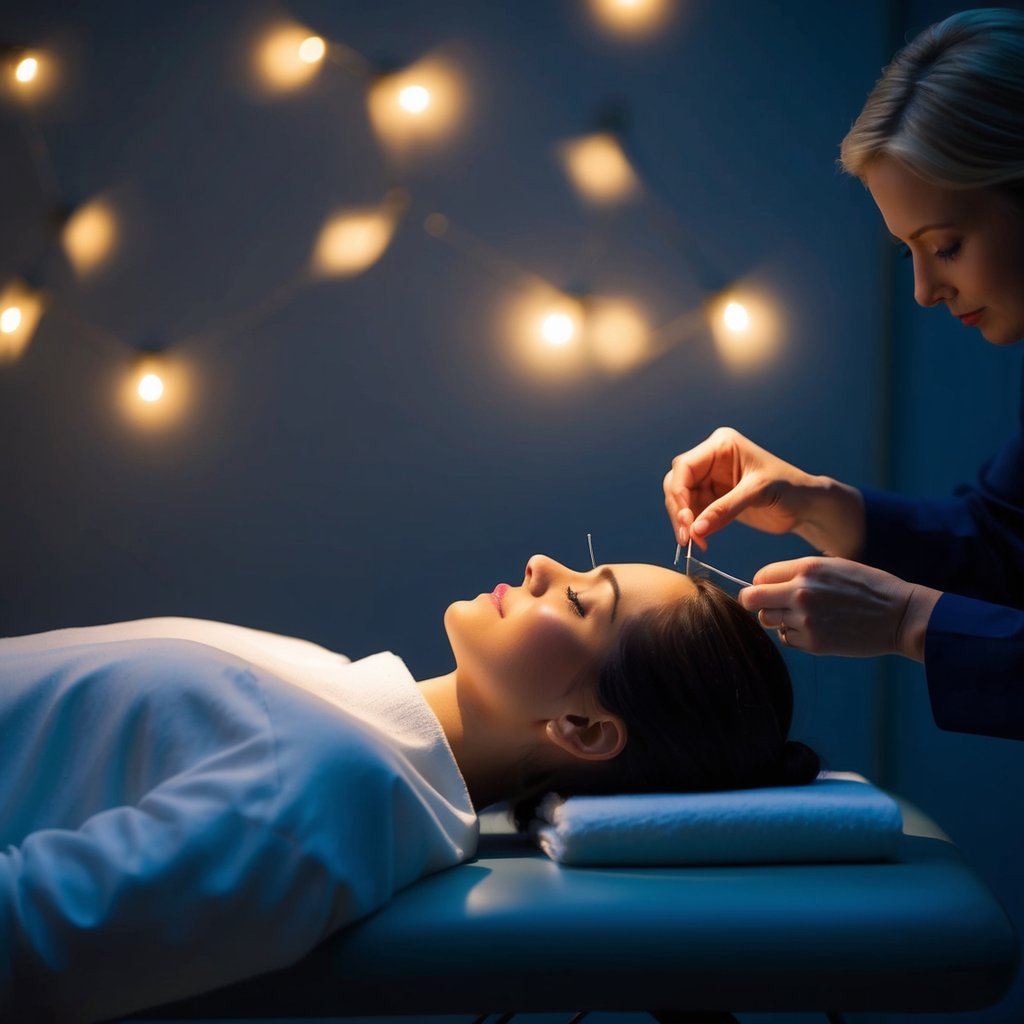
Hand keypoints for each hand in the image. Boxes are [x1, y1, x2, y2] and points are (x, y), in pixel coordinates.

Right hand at [663, 427, 865, 555]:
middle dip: (679, 510)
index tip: (686, 520)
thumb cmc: (790, 489)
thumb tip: (694, 530)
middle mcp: (711, 459)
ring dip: (684, 522)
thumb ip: (724, 509)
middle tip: (686, 536)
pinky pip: (693, 512)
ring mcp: (711, 479)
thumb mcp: (758, 493)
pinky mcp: (714, 498)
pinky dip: (693, 527)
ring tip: (694, 542)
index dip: (679, 494)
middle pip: (677, 483)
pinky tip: (701, 540)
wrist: (807, 505)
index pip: (684, 467)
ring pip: (681, 500)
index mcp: (721, 445)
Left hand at [738, 556, 941, 660]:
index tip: (772, 589)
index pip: (759, 577)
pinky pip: (786, 639)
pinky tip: (816, 629)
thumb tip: (765, 584)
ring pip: (768, 621)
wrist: (900, 615)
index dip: (763, 584)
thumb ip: (798, 573)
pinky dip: (794, 636)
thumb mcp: (832, 566)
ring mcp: (805, 620)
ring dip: (779, 620)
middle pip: (751, 600)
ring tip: (804, 616)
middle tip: (770, 606)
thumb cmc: (867, 587)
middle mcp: (800, 593)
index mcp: (806, 569)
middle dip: (756, 603)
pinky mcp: (814, 643)